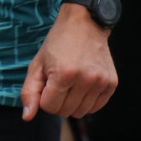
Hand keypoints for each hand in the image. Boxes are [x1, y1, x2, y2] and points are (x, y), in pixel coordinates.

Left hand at [20, 1, 118, 119]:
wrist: (86, 23)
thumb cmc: (57, 44)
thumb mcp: (37, 65)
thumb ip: (29, 92)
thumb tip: (27, 117)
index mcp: (64, 75)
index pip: (49, 107)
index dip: (45, 97)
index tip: (48, 82)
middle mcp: (85, 79)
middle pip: (65, 112)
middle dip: (58, 101)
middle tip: (60, 81)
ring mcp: (101, 82)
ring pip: (81, 112)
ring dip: (73, 103)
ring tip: (72, 83)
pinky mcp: (112, 83)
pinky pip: (96, 107)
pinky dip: (88, 101)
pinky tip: (84, 86)